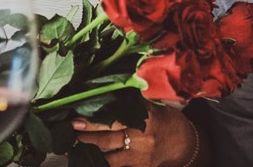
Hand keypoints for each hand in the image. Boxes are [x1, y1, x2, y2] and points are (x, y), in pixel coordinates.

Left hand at [72, 103, 196, 166]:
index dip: (93, 120)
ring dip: (89, 152)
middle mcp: (142, 138)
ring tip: (72, 147)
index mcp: (146, 118)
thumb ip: (130, 103)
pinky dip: (101, 164)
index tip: (76, 118)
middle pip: (107, 139)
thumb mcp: (151, 107)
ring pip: (108, 158)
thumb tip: (103, 93)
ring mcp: (140, 157)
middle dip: (85, 136)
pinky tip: (88, 161)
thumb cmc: (164, 120)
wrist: (183, 144)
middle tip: (69, 131)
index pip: (114, 119)